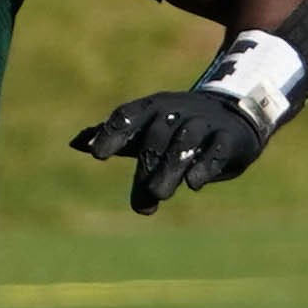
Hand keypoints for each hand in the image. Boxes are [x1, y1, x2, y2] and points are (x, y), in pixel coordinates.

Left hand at [73, 87, 271, 215]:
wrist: (232, 115)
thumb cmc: (177, 126)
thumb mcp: (146, 127)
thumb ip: (114, 136)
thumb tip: (76, 143)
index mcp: (152, 108)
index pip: (127, 116)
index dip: (112, 133)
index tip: (97, 155)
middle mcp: (176, 112)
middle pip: (156, 137)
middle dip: (146, 165)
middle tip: (143, 198)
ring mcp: (203, 124)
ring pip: (185, 142)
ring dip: (171, 167)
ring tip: (159, 195)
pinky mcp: (228, 138)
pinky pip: (217, 149)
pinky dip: (206, 164)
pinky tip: (194, 184)